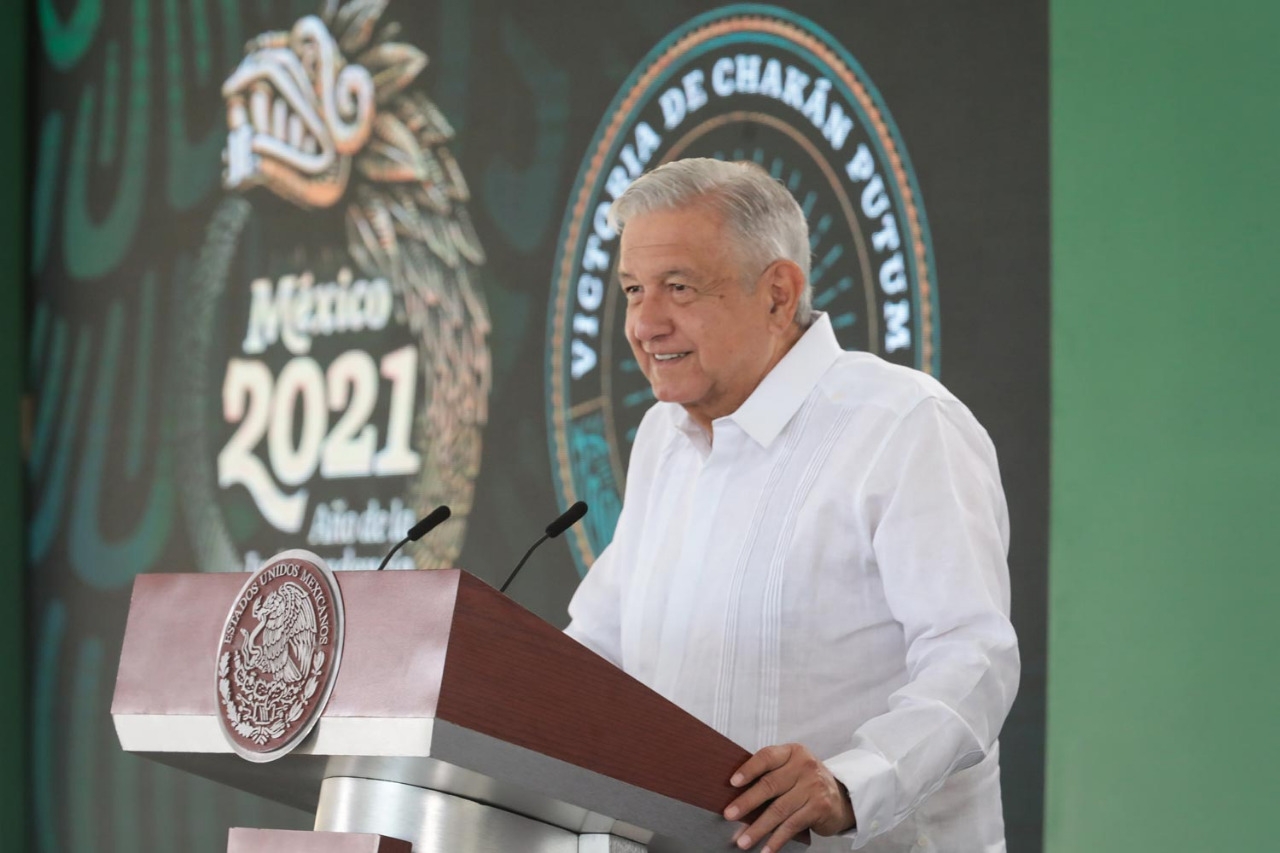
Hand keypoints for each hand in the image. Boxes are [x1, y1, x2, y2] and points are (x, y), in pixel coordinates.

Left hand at [723, 743, 855, 851]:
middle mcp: (805, 766)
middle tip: (729, 815)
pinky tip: (766, 849)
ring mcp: (813, 787)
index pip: (767, 757)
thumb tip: (735, 793)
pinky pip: (792, 825)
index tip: (732, 783)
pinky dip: (776, 839)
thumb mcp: (792, 769)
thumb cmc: (806, 782)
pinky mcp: (819, 807)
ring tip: (743, 840)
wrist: (842, 797)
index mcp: (793, 752)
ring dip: (758, 828)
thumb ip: (770, 774)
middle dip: (746, 802)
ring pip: (779, 810)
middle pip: (770, 785)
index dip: (748, 769)